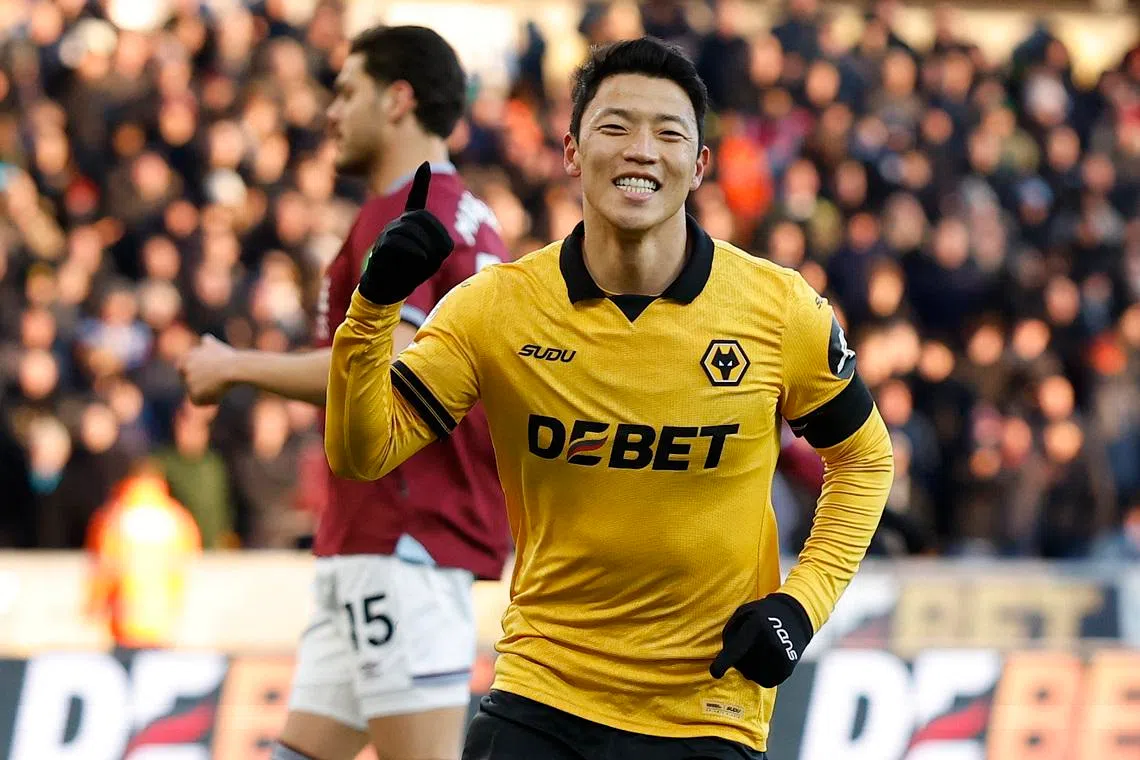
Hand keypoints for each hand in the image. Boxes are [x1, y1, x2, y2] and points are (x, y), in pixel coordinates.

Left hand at [180, 334, 236, 405]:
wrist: (234, 368)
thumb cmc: (228, 358)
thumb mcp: (217, 347)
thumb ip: (208, 344)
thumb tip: (206, 339)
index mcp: (186, 357)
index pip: (182, 369)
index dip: (195, 374)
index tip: (207, 376)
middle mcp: (184, 368)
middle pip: (190, 382)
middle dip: (200, 385)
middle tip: (215, 384)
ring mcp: (187, 382)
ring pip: (196, 393)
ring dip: (207, 393)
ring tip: (221, 388)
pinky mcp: (193, 394)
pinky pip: (199, 402)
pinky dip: (209, 401)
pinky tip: (220, 396)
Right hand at [358, 162, 453, 304]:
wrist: (386, 289)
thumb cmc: (410, 273)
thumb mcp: (432, 259)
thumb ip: (438, 246)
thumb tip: (435, 247)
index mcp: (410, 223)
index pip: (415, 199)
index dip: (420, 182)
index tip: (425, 164)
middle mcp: (398, 223)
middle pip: (423, 218)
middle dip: (435, 238)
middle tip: (436, 257)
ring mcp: (388, 232)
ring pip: (412, 230)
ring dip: (426, 250)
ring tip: (423, 263)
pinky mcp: (381, 246)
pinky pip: (401, 242)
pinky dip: (415, 252)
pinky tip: (420, 259)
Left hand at [709, 592, 812, 687]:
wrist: (794, 616)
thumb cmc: (761, 615)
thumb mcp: (742, 614)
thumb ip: (731, 635)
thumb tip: (729, 662)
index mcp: (756, 626)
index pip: (737, 649)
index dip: (724, 662)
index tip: (715, 673)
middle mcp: (770, 642)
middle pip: (742, 666)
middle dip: (740, 661)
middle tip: (749, 646)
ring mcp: (781, 656)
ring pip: (753, 676)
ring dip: (750, 669)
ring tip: (759, 651)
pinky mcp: (788, 668)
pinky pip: (766, 682)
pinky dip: (762, 675)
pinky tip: (766, 660)